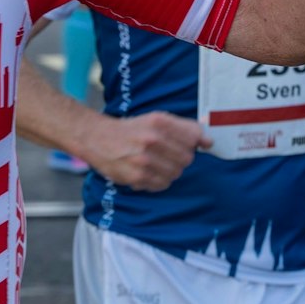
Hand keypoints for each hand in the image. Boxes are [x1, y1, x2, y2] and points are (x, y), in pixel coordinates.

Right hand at [83, 111, 208, 192]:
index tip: (195, 145)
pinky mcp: (137, 177)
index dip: (196, 143)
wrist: (96, 138)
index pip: (194, 137)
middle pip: (187, 158)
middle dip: (181, 157)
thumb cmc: (129, 129)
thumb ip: (183, 127)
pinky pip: (162, 185)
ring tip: (156, 163)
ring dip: (170, 170)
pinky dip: (159, 180)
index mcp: (159, 122)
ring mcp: (144, 160)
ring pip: (176, 173)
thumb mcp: (155, 119)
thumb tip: (208, 141)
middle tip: (168, 154)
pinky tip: (148, 171)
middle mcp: (152, 139)